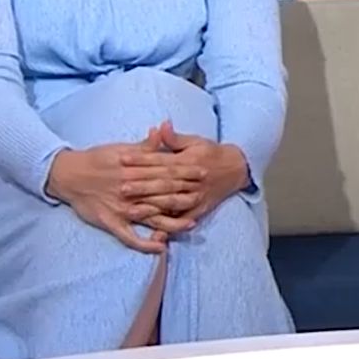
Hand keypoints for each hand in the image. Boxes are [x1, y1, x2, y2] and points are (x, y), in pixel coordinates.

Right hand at [46, 127, 207, 251]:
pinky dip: (145, 243)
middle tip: (204, 196)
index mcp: (133, 169)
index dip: (186, 171)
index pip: (166, 170)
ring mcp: (121, 208)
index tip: (204, 171)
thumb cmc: (95, 159)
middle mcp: (130, 189)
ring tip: (191, 224)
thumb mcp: (120, 148)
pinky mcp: (111, 223)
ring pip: (151, 216)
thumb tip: (162, 129)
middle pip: (163, 192)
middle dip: (185, 194)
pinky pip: (130, 237)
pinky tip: (161, 247)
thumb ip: (144, 145)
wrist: (67, 174)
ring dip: (172, 221)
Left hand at [127, 121, 250, 221]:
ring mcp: (197, 196)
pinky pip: (184, 220)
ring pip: (173, 202)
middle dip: (142, 186)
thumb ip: (175, 138)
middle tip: (121, 187)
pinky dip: (171, 227)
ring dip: (152, 207)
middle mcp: (193, 179)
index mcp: (189, 160)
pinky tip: (156, 233)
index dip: (142, 159)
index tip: (122, 159)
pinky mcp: (200, 210)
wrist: (237, 169)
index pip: (161, 160)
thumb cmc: (211, 153)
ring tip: (131, 210)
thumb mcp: (196, 141)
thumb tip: (161, 125)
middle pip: (165, 183)